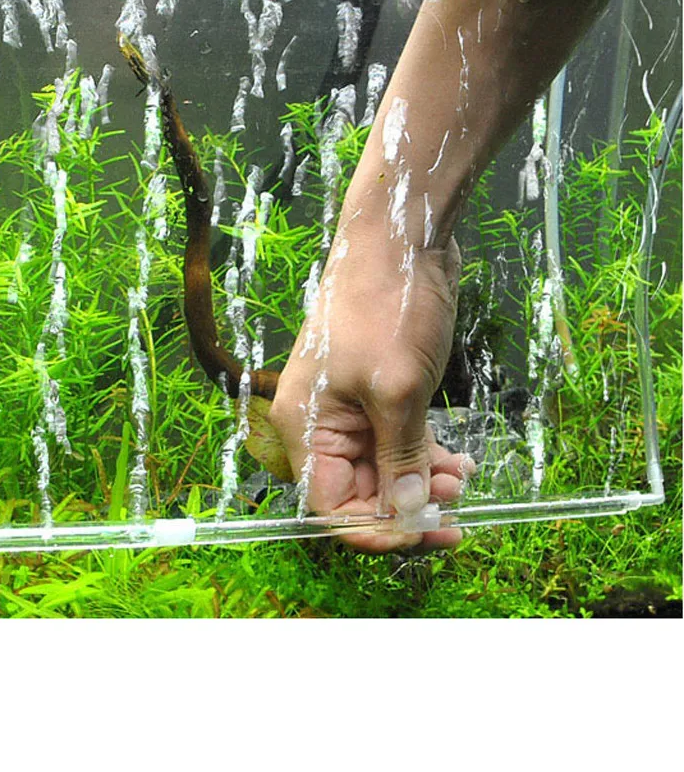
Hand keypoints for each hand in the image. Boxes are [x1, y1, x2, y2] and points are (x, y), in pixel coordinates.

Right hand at [268, 229, 471, 552]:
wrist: (400, 239)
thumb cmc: (385, 309)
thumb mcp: (396, 390)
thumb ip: (401, 458)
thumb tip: (407, 513)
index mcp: (307, 426)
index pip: (329, 506)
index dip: (374, 530)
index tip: (426, 532)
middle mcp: (323, 424)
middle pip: (358, 492)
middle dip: (407, 505)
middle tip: (458, 506)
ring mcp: (352, 407)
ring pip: (384, 470)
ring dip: (423, 483)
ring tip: (464, 478)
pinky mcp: (380, 391)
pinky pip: (399, 442)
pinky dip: (427, 457)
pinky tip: (461, 459)